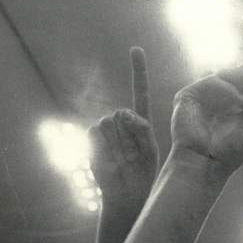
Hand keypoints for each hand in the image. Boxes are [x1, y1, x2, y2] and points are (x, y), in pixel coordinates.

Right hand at [88, 47, 158, 208]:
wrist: (126, 193)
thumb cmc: (142, 174)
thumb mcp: (150, 150)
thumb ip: (142, 129)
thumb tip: (123, 112)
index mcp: (141, 122)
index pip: (139, 92)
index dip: (138, 71)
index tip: (136, 49)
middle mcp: (122, 121)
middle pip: (123, 113)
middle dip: (129, 134)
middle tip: (133, 155)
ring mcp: (106, 128)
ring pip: (109, 122)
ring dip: (117, 143)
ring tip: (123, 159)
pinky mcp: (92, 137)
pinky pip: (95, 131)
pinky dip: (103, 145)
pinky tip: (110, 159)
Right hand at [170, 44, 242, 175]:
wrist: (206, 166)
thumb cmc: (229, 152)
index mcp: (238, 105)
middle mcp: (221, 98)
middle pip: (240, 71)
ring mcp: (204, 95)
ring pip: (229, 74)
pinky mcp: (189, 95)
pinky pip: (213, 82)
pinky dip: (229, 91)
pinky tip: (240, 103)